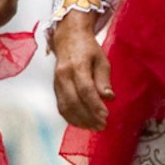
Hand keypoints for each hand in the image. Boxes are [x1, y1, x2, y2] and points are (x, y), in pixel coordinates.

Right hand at [51, 13, 110, 130]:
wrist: (68, 38)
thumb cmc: (88, 49)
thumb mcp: (101, 59)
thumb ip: (104, 79)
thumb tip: (109, 98)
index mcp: (77, 65)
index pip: (85, 90)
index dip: (95, 105)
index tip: (106, 115)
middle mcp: (63, 75)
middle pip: (74, 101)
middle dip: (88, 117)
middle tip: (102, 126)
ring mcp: (56, 82)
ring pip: (65, 107)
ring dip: (80, 121)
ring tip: (94, 127)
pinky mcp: (55, 88)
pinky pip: (61, 107)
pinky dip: (71, 118)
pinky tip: (82, 123)